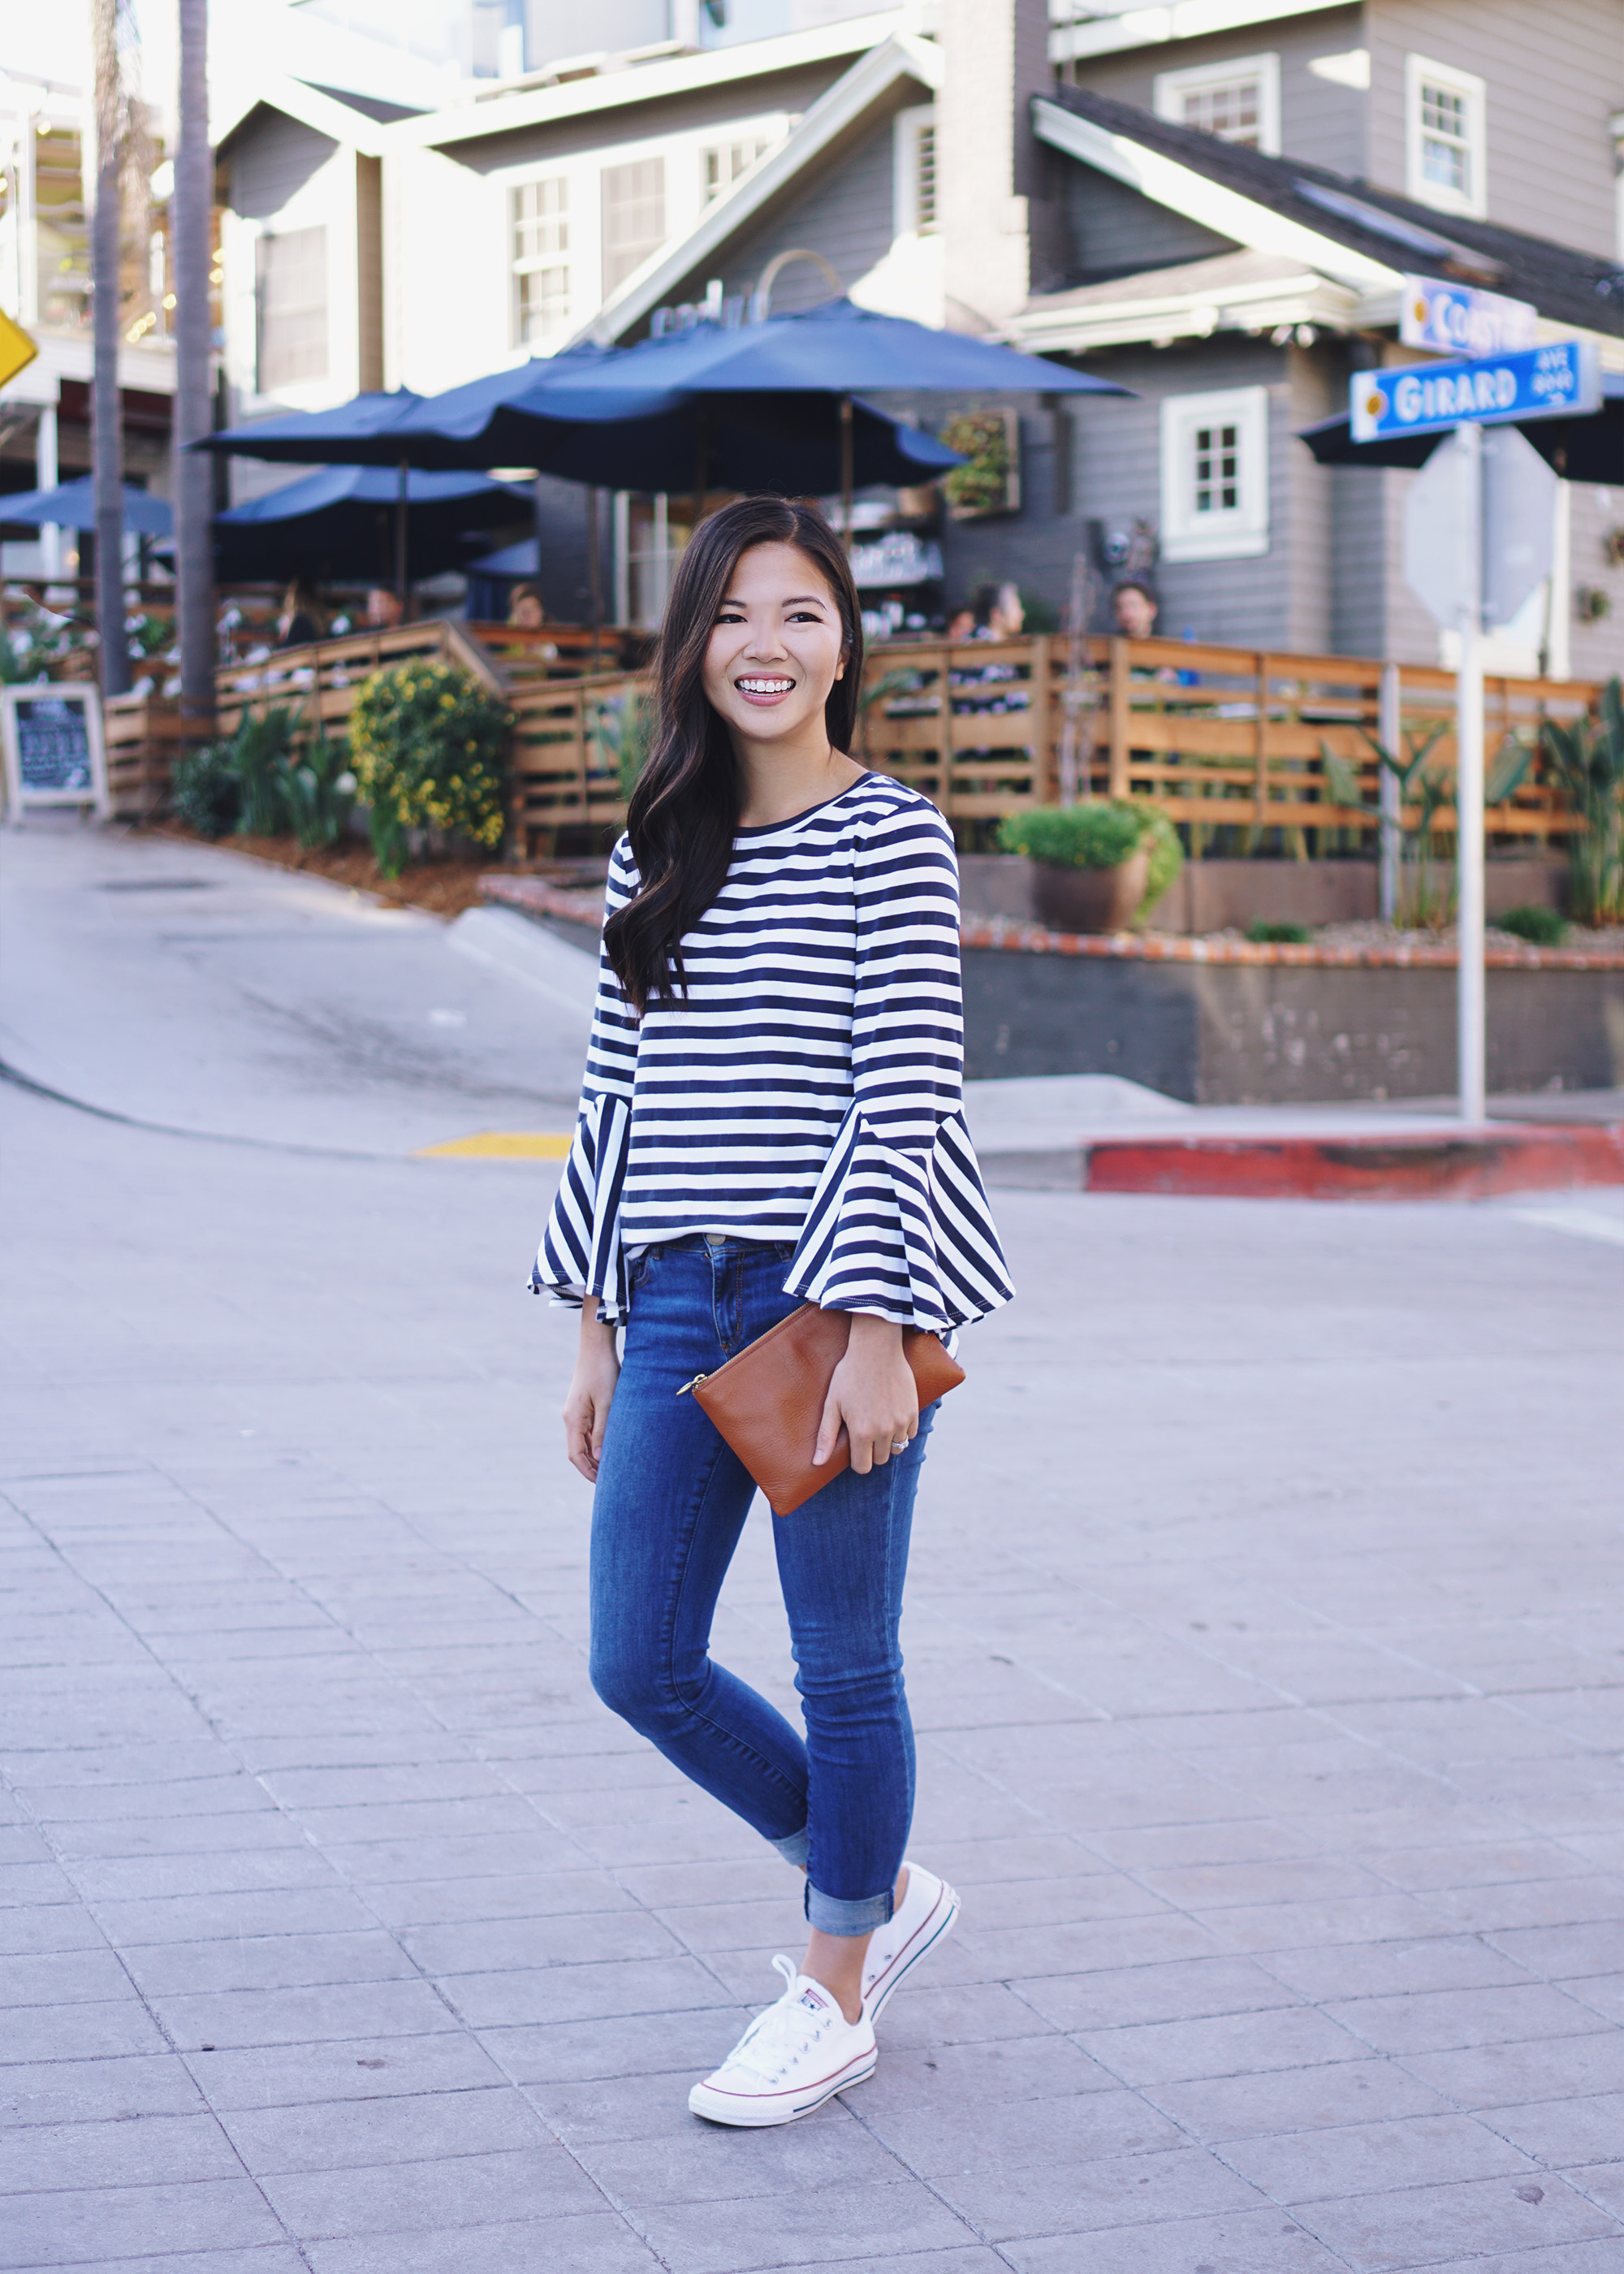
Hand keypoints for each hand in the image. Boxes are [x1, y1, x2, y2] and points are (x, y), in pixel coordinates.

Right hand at [564, 1300, 618, 1481]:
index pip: (576, 1455)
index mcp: (573, 1419)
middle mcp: (571, 1418)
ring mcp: (576, 1413)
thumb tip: (600, 1458)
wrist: (596, 1347)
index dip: (588, 1471)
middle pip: (578, 1451)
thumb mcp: (607, 1403)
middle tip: (610, 1482)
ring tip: (612, 1468)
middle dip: (592, 1468)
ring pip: (583, 1442)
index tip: (602, 1484)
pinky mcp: (583, 1407)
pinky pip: (588, 1431)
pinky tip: (610, 1448)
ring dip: (596, 1456)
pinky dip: (597, 1443)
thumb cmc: (604, 1372)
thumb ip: (603, 1431)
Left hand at [814, 1312, 916, 1474]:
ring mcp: (900, 1422)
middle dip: (871, 1451)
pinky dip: (902, 1430)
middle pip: (880, 1460)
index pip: (862, 1467)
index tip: (853, 1447)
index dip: (857, 1460)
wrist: (875, 1349)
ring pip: (897, 1449)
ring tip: (878, 1424)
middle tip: (865, 1431)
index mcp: (861, 1433)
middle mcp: (883, 1432)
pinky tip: (891, 1415)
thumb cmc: (849, 1375)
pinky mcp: (913, 1412)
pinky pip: (909, 1434)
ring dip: (887, 1442)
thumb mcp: (832, 1404)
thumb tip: (817, 1463)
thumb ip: (826, 1436)